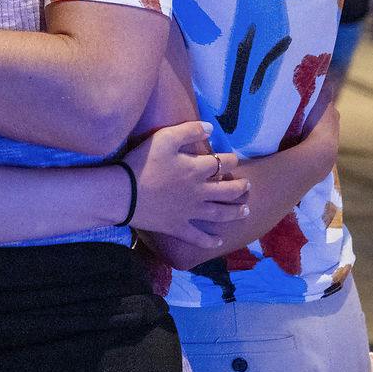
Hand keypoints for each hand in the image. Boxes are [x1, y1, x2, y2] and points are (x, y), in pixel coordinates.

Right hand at [123, 121, 250, 247]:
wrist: (123, 193)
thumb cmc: (142, 163)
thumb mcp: (165, 138)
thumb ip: (189, 130)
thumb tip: (211, 129)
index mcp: (196, 169)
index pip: (222, 164)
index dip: (231, 160)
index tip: (234, 160)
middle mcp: (199, 192)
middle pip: (227, 191)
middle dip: (240, 188)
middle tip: (248, 186)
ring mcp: (190, 212)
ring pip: (220, 214)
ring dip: (235, 212)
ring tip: (246, 211)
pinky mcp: (178, 227)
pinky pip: (197, 237)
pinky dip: (209, 241)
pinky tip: (218, 243)